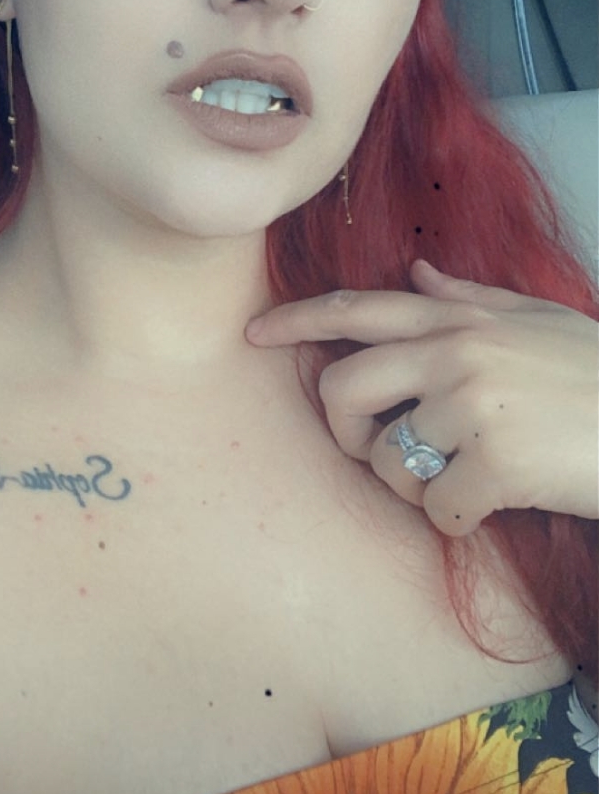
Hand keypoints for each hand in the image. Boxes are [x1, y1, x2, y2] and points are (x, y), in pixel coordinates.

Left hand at [244, 259, 598, 535]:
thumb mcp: (540, 322)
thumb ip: (470, 300)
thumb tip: (416, 271)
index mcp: (463, 319)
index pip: (359, 309)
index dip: (298, 320)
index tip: (254, 335)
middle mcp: (458, 353)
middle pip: (342, 387)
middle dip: (348, 430)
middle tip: (385, 452)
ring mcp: (474, 407)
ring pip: (386, 462)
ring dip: (415, 488)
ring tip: (462, 481)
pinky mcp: (494, 463)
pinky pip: (435, 510)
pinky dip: (457, 522)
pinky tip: (493, 508)